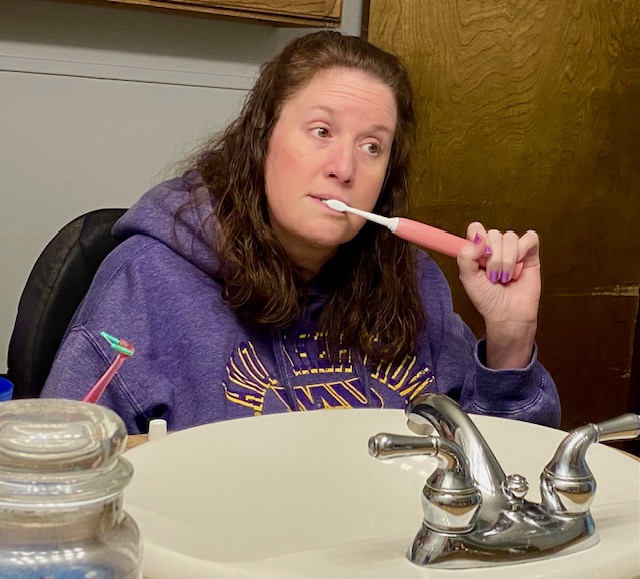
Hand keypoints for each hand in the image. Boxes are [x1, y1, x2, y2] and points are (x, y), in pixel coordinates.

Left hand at [457, 222, 541, 368]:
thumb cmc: (487, 299)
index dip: (478, 240)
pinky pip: (530, 238)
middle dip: (493, 259)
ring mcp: (513, 249)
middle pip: (493, 233)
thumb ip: (465, 256)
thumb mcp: (467, 279)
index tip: (480, 259)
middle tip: (493, 276)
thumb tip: (478, 237)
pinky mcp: (530, 254)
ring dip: (507, 260)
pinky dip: (523, 251)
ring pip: (510, 237)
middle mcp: (495, 247)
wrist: (507, 315)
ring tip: (505, 277)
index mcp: (477, 250)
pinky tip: (520, 264)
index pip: (476, 229)